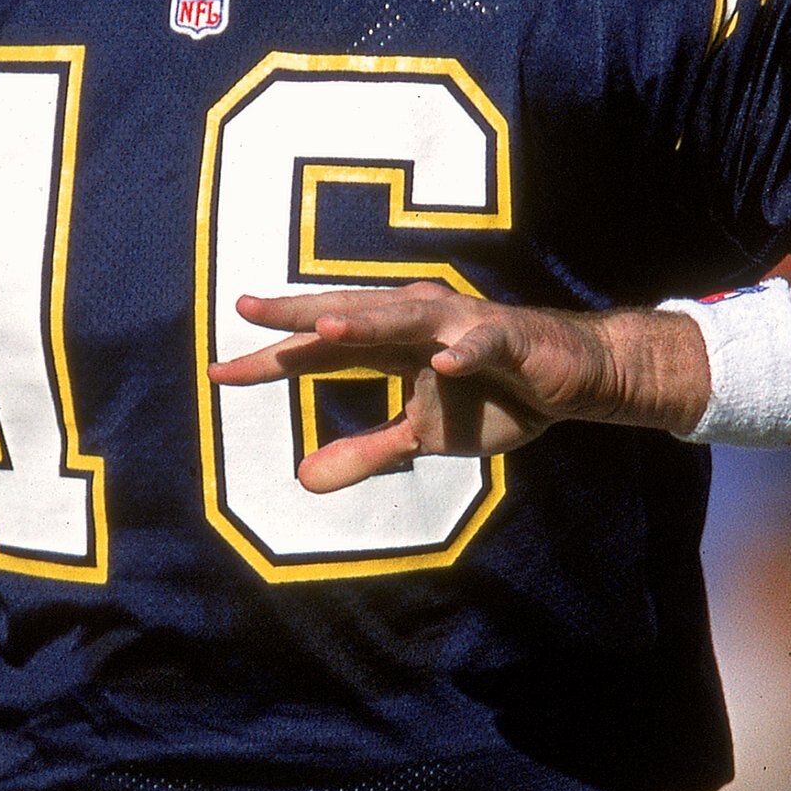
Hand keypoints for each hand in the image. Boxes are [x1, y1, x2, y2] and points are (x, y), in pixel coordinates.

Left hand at [207, 280, 681, 492]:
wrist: (573, 381)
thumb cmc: (493, 396)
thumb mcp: (421, 438)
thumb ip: (365, 453)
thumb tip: (303, 480)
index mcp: (391, 342)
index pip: (321, 350)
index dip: (272, 360)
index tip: (217, 372)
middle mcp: (418, 320)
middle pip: (351, 315)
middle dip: (301, 313)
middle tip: (248, 310)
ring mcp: (462, 324)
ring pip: (407, 318)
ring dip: (369, 320)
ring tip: (326, 327)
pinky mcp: (510, 336)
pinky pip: (484, 343)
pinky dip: (465, 351)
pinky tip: (443, 364)